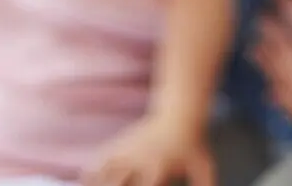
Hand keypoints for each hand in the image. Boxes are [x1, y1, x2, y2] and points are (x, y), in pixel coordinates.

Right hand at [84, 115, 214, 185]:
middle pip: (117, 181)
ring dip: (99, 180)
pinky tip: (86, 179)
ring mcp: (127, 150)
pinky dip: (92, 170)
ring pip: (104, 170)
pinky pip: (100, 158)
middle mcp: (139, 160)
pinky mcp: (121, 143)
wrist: (179, 112)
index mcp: (158, 169)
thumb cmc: (193, 144)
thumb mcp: (203, 166)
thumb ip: (206, 183)